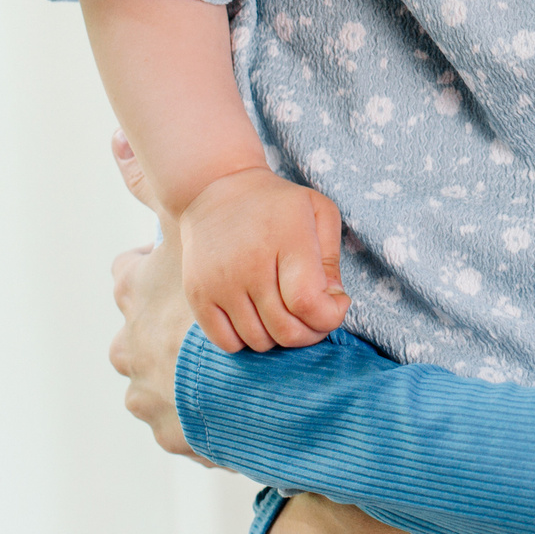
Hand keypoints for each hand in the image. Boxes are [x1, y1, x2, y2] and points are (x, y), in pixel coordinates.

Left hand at [107, 131, 205, 459]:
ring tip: (225, 370)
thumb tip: (112, 138)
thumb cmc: (225, 287)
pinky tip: (234, 400)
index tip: (176, 277)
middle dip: (165, 336)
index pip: (128, 276)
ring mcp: (145, 393)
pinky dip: (204, 414)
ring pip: (157, 384)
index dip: (150, 274)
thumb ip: (149, 185)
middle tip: (205, 331)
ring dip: (184, 378)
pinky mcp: (168, 431)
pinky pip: (183, 424)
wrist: (252, 375)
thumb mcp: (189, 228)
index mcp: (135, 294)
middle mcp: (129, 345)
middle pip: (134, 338)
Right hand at [178, 166, 350, 352]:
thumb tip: (333, 301)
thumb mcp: (318, 211)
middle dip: (311, 332)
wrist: (215, 190)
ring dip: (279, 337)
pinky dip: (248, 340)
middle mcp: (249, 265)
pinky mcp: (198, 296)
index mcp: (286, 241)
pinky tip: (257, 316)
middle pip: (286, 331)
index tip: (336, 303)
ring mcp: (220, 284)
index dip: (330, 316)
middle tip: (313, 313)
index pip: (308, 303)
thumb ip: (331, 259)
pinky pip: (228, 344)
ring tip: (284, 310)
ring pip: (259, 342)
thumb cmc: (277, 204)